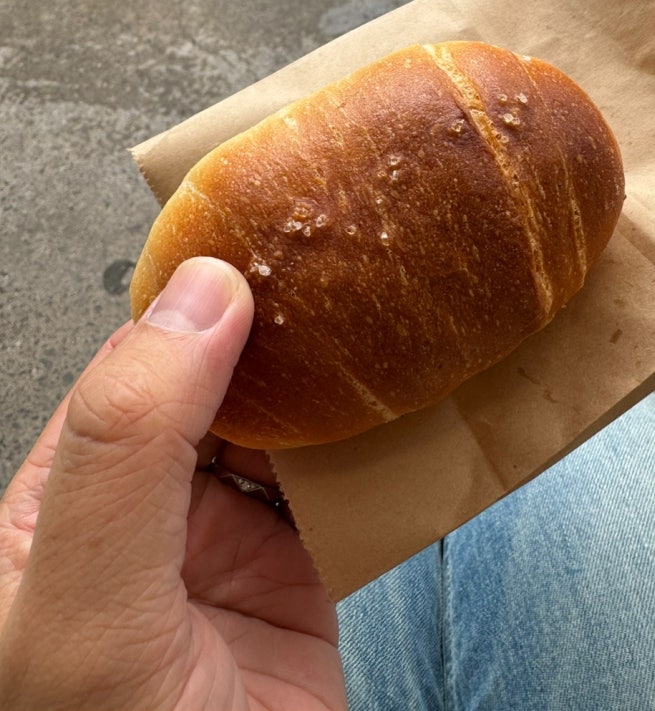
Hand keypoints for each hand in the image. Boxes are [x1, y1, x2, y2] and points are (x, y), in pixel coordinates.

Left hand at [0, 258, 345, 709]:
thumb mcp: (85, 608)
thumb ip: (127, 447)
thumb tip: (199, 298)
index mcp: (59, 503)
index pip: (128, 370)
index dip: (192, 306)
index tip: (262, 244)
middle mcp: (138, 514)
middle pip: (211, 386)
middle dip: (271, 332)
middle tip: (337, 267)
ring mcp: (219, 545)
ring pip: (279, 428)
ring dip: (326, 383)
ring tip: (374, 317)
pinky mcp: (294, 577)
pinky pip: (334, 487)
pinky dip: (370, 447)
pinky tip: (397, 407)